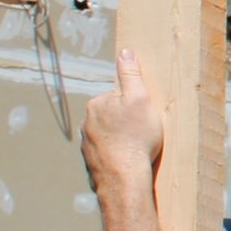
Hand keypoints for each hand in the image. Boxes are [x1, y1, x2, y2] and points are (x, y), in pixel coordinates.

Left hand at [82, 49, 164, 206]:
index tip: (144, 115)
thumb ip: (131, 75)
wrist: (123, 178)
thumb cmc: (135, 137)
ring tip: (137, 150)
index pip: (117, 97)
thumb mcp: (140, 99)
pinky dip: (115, 156)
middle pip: (111, 116)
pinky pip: (105, 154)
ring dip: (119, 140)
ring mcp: (86, 145)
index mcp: (96, 104)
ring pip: (107, 136)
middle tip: (143, 133)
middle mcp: (86, 123)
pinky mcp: (90, 163)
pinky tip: (128, 162)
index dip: (134, 104)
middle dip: (124, 122)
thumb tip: (125, 52)